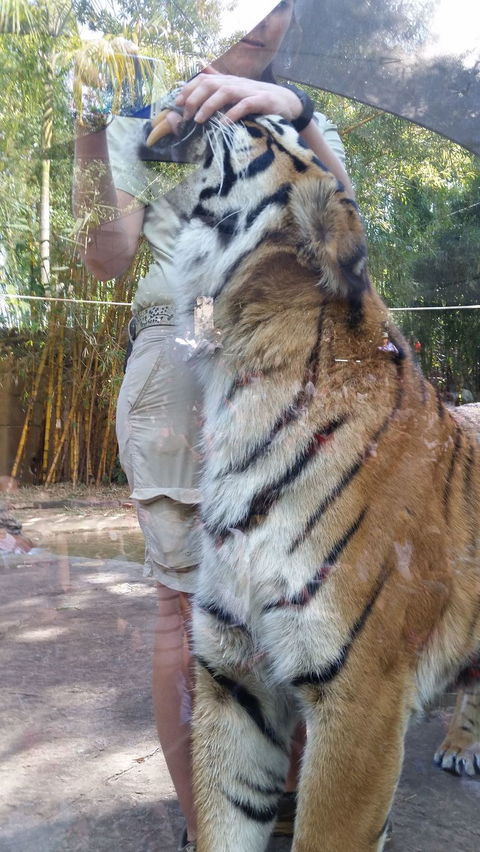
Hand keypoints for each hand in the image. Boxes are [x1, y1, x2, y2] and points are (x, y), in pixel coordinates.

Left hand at [175, 67, 302, 123]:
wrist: (288, 103)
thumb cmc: (259, 100)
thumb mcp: (237, 91)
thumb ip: (220, 83)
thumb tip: (200, 70)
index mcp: (229, 81)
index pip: (204, 79)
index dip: (189, 89)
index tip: (177, 103)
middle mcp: (237, 83)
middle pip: (210, 84)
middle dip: (194, 98)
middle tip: (186, 116)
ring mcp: (249, 91)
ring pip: (224, 92)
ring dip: (209, 105)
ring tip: (199, 120)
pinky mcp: (262, 101)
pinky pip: (244, 105)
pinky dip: (233, 114)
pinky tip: (223, 124)